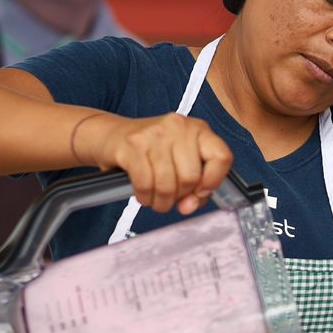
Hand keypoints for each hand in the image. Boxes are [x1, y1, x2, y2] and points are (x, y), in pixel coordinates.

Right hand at [81, 112, 232, 214]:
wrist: (110, 135)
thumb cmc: (151, 152)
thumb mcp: (180, 161)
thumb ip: (195, 185)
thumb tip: (190, 205)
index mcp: (199, 129)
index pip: (221, 156)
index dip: (213, 182)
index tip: (200, 192)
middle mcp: (179, 127)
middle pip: (191, 177)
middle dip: (180, 197)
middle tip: (171, 197)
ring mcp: (155, 134)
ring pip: (167, 184)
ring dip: (161, 201)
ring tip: (157, 199)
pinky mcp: (132, 145)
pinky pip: (145, 184)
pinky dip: (145, 197)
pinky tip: (144, 194)